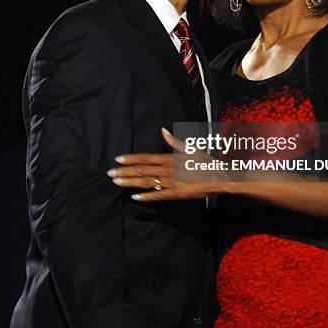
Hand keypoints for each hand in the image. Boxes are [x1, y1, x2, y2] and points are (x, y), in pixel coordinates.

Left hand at [107, 127, 228, 200]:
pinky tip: (134, 197)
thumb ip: (174, 141)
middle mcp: (167, 171)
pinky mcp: (175, 195)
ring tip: (117, 182)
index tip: (117, 159)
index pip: (145, 158)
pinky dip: (145, 197)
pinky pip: (157, 196)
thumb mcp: (190, 148)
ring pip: (146, 183)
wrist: (217, 177)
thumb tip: (163, 130)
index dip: (130, 159)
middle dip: (124, 171)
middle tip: (110, 173)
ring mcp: (170, 183)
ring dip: (130, 182)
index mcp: (169, 159)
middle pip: (141, 170)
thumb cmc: (204, 162)